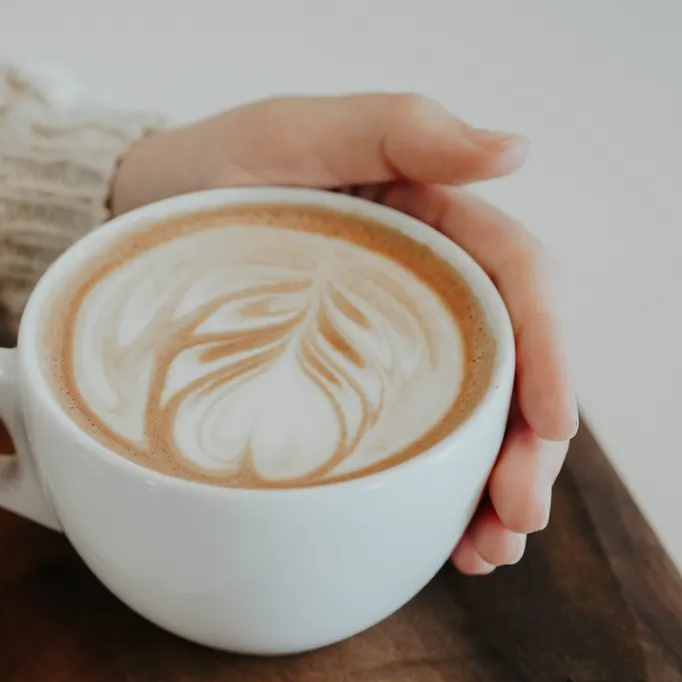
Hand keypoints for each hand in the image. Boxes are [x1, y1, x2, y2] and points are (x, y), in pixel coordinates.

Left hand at [112, 93, 577, 573]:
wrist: (129, 221)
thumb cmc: (207, 170)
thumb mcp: (290, 133)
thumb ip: (398, 128)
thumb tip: (517, 150)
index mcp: (433, 225)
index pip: (521, 284)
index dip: (552, 354)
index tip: (552, 426)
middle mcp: (426, 292)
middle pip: (510, 370)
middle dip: (530, 449)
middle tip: (516, 520)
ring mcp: (389, 351)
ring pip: (470, 422)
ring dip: (493, 490)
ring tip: (488, 554)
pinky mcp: (348, 396)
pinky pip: (408, 449)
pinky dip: (435, 498)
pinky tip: (444, 543)